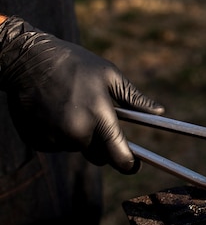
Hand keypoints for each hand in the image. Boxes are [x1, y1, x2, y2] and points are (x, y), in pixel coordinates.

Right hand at [0, 16, 163, 172]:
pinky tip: (54, 113)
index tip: (134, 165)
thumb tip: (160, 112)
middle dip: (103, 145)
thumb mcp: (109, 75)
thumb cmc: (74, 64)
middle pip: (99, 156)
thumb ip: (134, 98)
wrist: (26, 59)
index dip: (130, 164)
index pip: (120, 155)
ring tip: (71, 108)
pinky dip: (59, 136)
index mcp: (99, 116)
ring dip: (79, 137)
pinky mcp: (38, 141)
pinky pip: (57, 146)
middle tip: (95, 120)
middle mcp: (77, 132)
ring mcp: (55, 138)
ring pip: (77, 150)